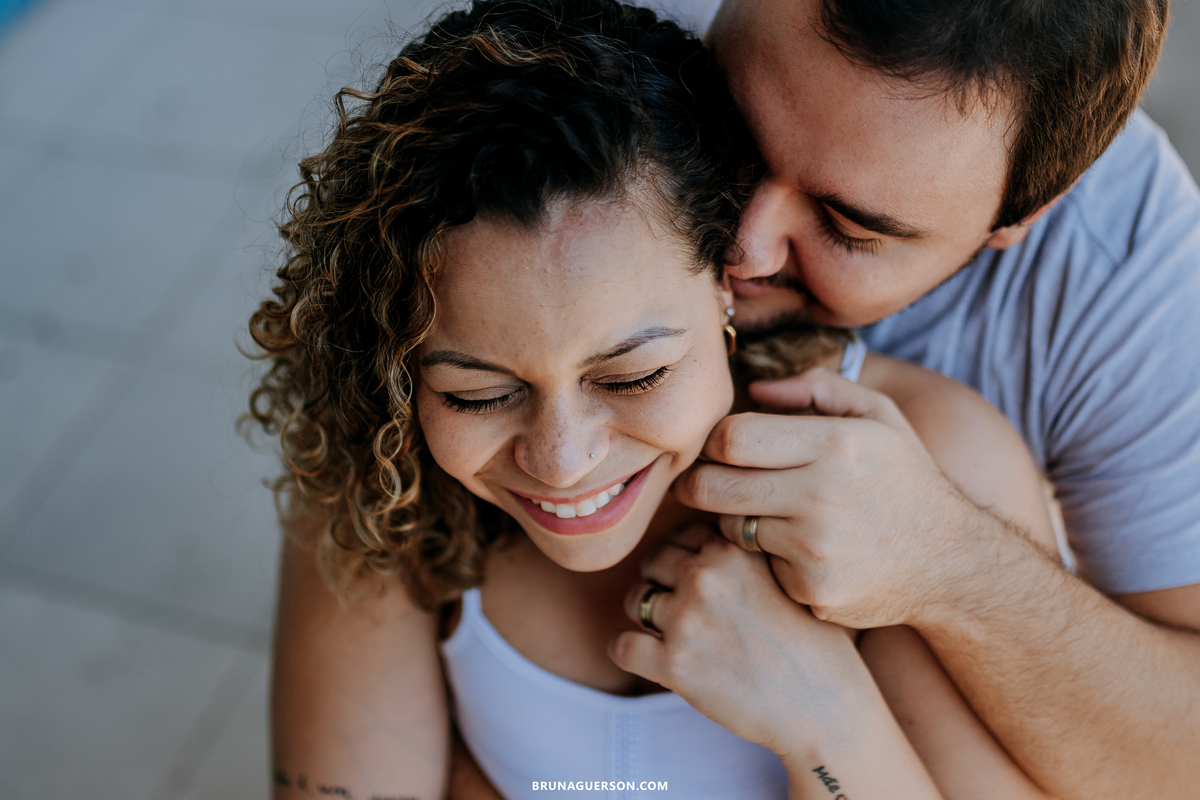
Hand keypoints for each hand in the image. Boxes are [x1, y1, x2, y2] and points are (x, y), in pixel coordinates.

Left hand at [608, 523, 870, 757]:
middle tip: (684, 609)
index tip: (699, 579)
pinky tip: (652, 660)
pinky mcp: (674, 665)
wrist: (826, 709)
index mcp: (734, 549)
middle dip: (662, 582)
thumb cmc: (813, 644)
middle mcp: (706, 576)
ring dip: (648, 618)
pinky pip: (621, 646)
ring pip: (634, 600)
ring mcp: (687, 619)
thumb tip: (703, 541)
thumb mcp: (786, 577)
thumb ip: (743, 554)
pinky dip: (630, 652)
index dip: (687, 556)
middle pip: (652, 560)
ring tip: (676, 636)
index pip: (683, 533)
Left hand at [673, 367, 984, 629]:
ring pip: (730, 527)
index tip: (717, 449)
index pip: (731, 438)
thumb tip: (756, 387)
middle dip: (698, 483)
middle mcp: (823, 495)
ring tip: (762, 511)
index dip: (713, 442)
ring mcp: (815, 547)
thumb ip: (817, 389)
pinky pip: (759, 564)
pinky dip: (767, 556)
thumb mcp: (879, 417)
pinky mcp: (811, 588)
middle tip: (703, 482)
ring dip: (734, 518)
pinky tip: (798, 548)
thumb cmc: (905, 479)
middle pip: (712, 487)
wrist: (952, 561)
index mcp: (836, 443)